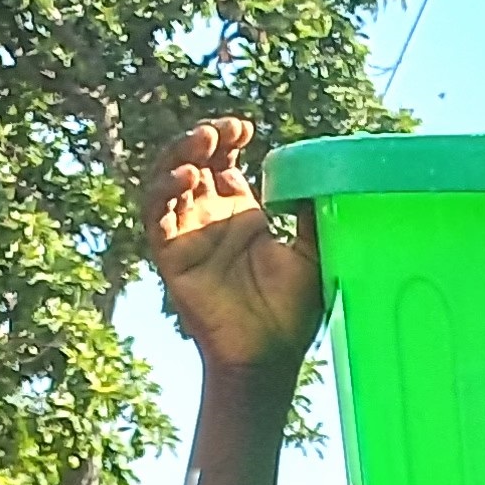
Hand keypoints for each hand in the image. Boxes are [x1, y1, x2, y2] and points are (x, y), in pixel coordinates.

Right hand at [142, 117, 325, 370]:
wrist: (269, 356)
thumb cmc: (292, 313)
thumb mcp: (312, 254)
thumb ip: (312, 215)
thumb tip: (328, 175)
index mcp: (241, 216)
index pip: (223, 162)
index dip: (227, 138)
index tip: (245, 127)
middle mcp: (209, 221)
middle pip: (193, 162)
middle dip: (202, 138)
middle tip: (224, 129)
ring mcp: (187, 237)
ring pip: (168, 180)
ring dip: (179, 155)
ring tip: (203, 141)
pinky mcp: (171, 257)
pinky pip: (156, 216)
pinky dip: (165, 191)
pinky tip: (188, 178)